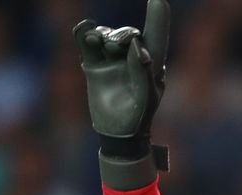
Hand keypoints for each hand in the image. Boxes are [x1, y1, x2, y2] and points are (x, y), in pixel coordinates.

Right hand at [74, 0, 169, 160]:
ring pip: (106, 35)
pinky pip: (87, 42)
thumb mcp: (145, 96)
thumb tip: (135, 46)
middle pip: (128, 34)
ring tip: (99, 43)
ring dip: (103, 35)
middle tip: (115, 45)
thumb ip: (142, 71)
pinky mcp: (93, 64)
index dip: (157, 17)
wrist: (117, 131)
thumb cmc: (139, 115)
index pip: (156, 35)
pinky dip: (84, 33)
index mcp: (151, 63)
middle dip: (122, 34)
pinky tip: (85, 29)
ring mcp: (111, 59)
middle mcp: (131, 57)